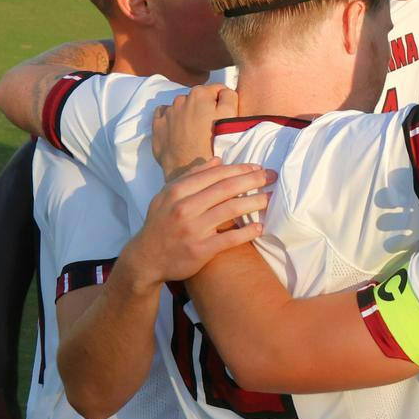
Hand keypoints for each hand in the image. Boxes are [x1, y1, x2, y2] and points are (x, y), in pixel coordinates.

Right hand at [119, 163, 275, 289]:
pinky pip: (230, 238)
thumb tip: (218, 160)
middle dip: (254, 180)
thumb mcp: (167, 196)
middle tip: (272, 177)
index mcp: (177, 191)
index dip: (240, 169)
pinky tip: (260, 227)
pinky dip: (248, 232)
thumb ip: (192, 176)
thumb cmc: (161, 224)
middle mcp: (184, 208)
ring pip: (231, 210)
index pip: (216, 174)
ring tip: (271, 198)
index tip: (258, 168)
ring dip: (256, 202)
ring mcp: (193, 229)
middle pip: (227, 188)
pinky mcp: (200, 250)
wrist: (145, 259)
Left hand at [151, 83, 237, 180]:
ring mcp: (168, 112)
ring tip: (196, 132)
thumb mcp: (231, 116)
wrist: (190, 168)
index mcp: (200, 93)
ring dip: (189, 114)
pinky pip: (164, 114)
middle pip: (199, 98)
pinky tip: (179, 130)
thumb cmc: (214, 143)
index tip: (225, 117)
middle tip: (211, 127)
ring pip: (182, 106)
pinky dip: (172, 119)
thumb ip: (229, 96)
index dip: (224, 103)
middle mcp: (181, 98)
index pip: (218, 90)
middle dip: (205, 108)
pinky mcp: (158, 125)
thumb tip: (224, 91)